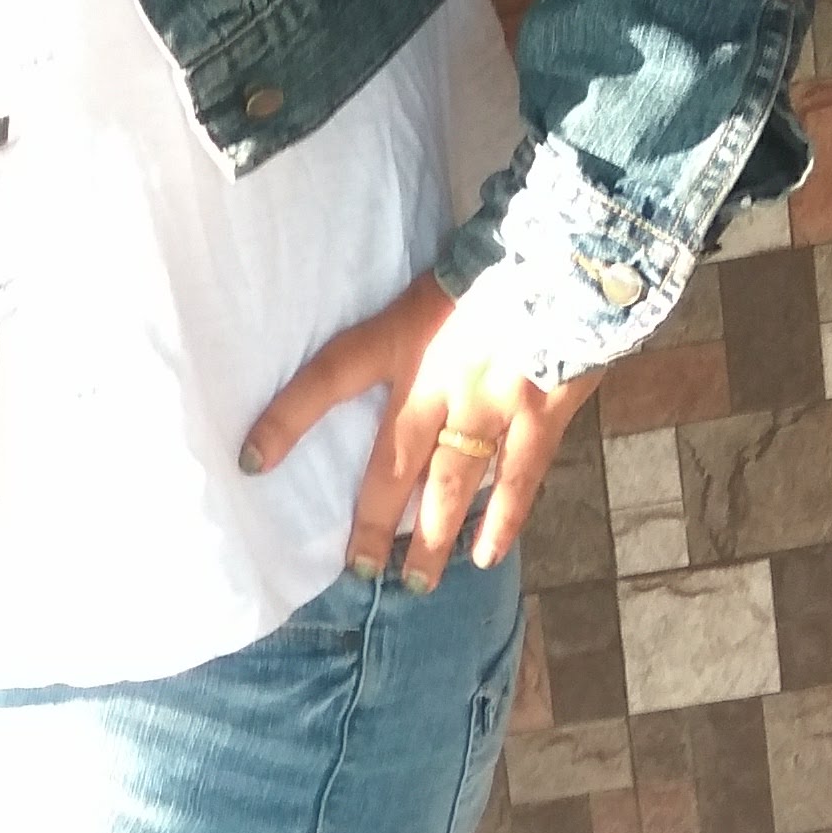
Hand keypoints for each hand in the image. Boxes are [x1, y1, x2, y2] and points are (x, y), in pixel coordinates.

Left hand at [242, 267, 599, 587]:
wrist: (580, 248)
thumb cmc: (507, 253)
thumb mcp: (441, 275)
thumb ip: (419, 320)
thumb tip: (404, 355)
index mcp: (404, 334)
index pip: (328, 377)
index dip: (287, 419)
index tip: (251, 461)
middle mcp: (439, 376)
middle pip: (392, 464)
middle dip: (372, 522)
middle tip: (357, 569)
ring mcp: (492, 402)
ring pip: (450, 486)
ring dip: (431, 540)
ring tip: (414, 583)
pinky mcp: (542, 414)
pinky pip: (517, 480)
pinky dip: (502, 521)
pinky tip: (485, 554)